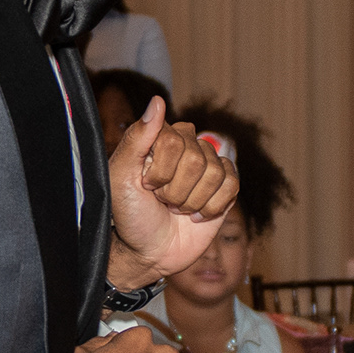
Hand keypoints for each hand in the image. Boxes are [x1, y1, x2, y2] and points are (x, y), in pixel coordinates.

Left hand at [103, 101, 234, 290]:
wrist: (149, 251)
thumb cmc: (130, 214)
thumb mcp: (121, 176)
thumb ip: (137, 138)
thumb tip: (158, 101)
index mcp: (161, 137)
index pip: (173, 141)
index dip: (160, 172)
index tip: (145, 186)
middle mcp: (188, 146)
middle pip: (197, 159)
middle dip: (176, 190)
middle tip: (161, 201)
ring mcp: (208, 166)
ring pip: (215, 173)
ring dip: (192, 201)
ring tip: (176, 208)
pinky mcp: (225, 187)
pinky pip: (232, 185)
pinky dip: (212, 207)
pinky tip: (197, 215)